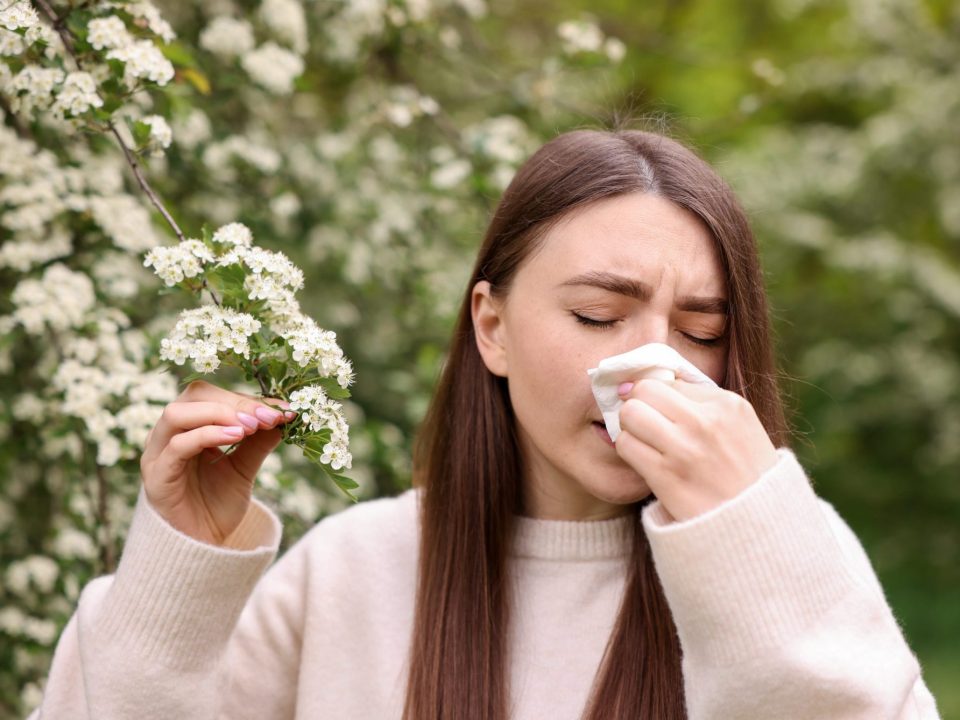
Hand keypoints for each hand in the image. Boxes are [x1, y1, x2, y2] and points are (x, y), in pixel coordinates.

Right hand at [140, 380, 294, 544]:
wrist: (201, 547)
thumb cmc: (217, 504)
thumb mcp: (245, 467)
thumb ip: (258, 441)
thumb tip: (282, 415)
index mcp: (189, 426)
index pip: (213, 395)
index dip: (248, 398)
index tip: (282, 409)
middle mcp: (168, 434)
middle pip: (194, 396)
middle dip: (235, 402)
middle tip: (267, 416)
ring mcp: (158, 454)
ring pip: (177, 414)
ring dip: (219, 413)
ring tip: (252, 426)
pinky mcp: (156, 476)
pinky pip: (177, 446)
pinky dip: (208, 434)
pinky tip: (237, 436)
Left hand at [615, 378, 777, 521]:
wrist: (758, 526)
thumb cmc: (746, 475)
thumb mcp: (740, 427)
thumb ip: (703, 403)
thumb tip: (657, 382)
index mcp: (727, 405)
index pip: (670, 381)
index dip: (659, 397)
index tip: (660, 412)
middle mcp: (706, 422)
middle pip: (644, 390)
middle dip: (639, 405)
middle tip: (645, 424)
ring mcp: (685, 449)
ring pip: (630, 414)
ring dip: (631, 428)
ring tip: (645, 443)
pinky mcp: (666, 476)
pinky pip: (626, 445)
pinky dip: (629, 451)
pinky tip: (644, 461)